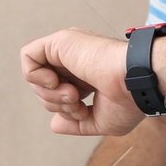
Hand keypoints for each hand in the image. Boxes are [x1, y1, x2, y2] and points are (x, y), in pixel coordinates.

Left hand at [21, 27, 145, 136]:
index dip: (66, 110)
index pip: (59, 95)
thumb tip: (54, 124)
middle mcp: (75, 59)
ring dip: (49, 95)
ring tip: (72, 94)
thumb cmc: (129, 101)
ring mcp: (68, 49)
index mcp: (86, 74)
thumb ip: (76, 123)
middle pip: (44, 88)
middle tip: (77, 103)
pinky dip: (35, 76)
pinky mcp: (60, 41)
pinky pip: (28, 57)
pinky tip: (55, 82)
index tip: (84, 112)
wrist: (137, 83)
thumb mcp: (101, 121)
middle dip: (56, 104)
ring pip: (35, 76)